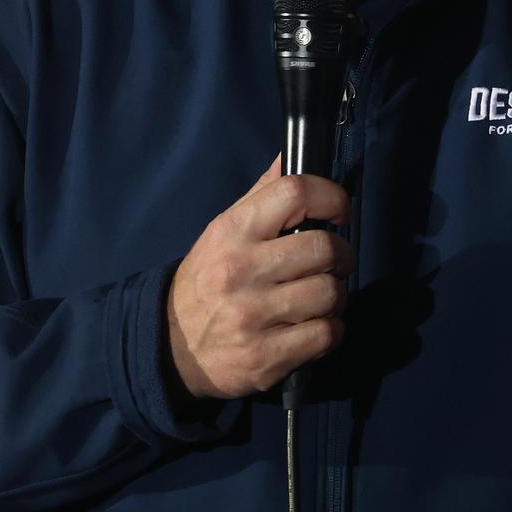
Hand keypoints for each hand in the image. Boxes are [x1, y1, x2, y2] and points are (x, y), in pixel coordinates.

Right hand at [166, 154, 351, 399]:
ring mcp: (253, 316)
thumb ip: (262, 194)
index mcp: (232, 232)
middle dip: (341, 255)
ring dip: (336, 295)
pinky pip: (326, 334)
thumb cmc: (207, 280)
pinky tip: (314, 325)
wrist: (170, 347)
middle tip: (333, 262)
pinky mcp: (265, 357)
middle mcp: (240, 271)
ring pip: (330, 293)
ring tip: (319, 296)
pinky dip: (330, 329)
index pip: (295, 192)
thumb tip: (293, 154)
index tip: (339, 211)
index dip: (331, 197)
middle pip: (324, 248)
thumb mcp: (223, 230)